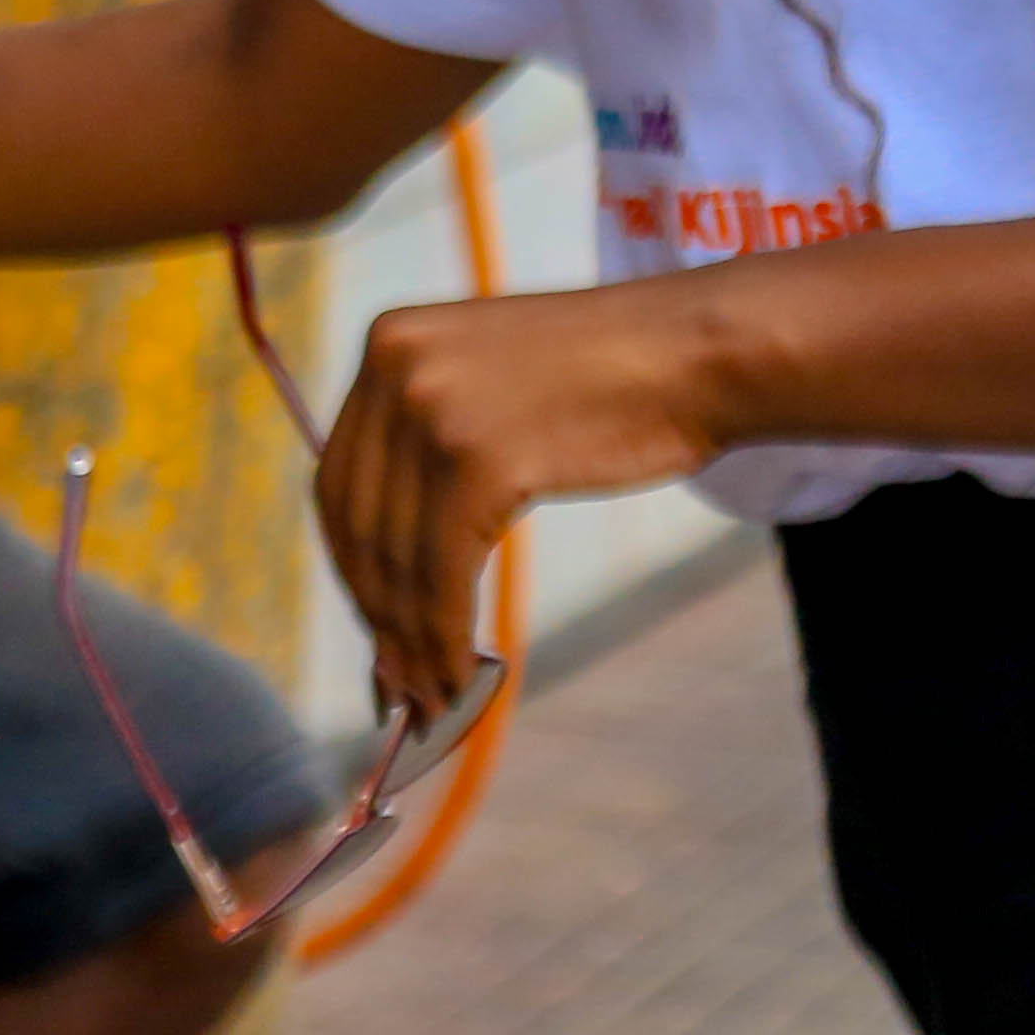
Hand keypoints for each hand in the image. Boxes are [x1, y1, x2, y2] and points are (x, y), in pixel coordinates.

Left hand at [315, 282, 741, 715]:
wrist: (694, 354)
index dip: (352, 567)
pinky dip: (444, 636)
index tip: (374, 625)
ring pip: (397, 557)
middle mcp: (395, 366)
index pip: (339, 481)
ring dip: (410, 642)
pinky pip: (441, 574)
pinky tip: (463, 672)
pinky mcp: (478, 458)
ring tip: (433, 694)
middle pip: (358, 523)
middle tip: (399, 679)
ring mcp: (434, 409)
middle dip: (377, 612)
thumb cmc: (612, 383)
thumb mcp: (491, 387)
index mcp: (389, 341)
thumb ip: (429, 451)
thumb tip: (381, 578)